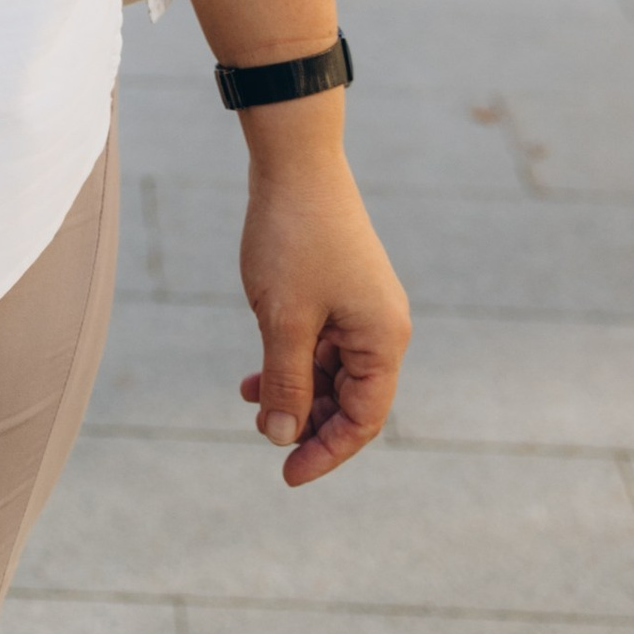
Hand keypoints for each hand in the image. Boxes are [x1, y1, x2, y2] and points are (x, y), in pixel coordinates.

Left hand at [235, 148, 408, 484]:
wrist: (294, 159)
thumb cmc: (293, 237)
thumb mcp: (284, 320)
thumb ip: (285, 383)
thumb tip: (281, 436)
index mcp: (383, 340)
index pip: (363, 420)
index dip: (326, 452)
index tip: (286, 473)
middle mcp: (380, 327)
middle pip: (351, 400)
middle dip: (308, 423)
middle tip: (264, 438)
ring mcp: (361, 306)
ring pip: (331, 372)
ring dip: (294, 390)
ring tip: (249, 399)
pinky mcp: (339, 289)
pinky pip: (321, 343)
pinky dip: (291, 360)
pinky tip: (253, 373)